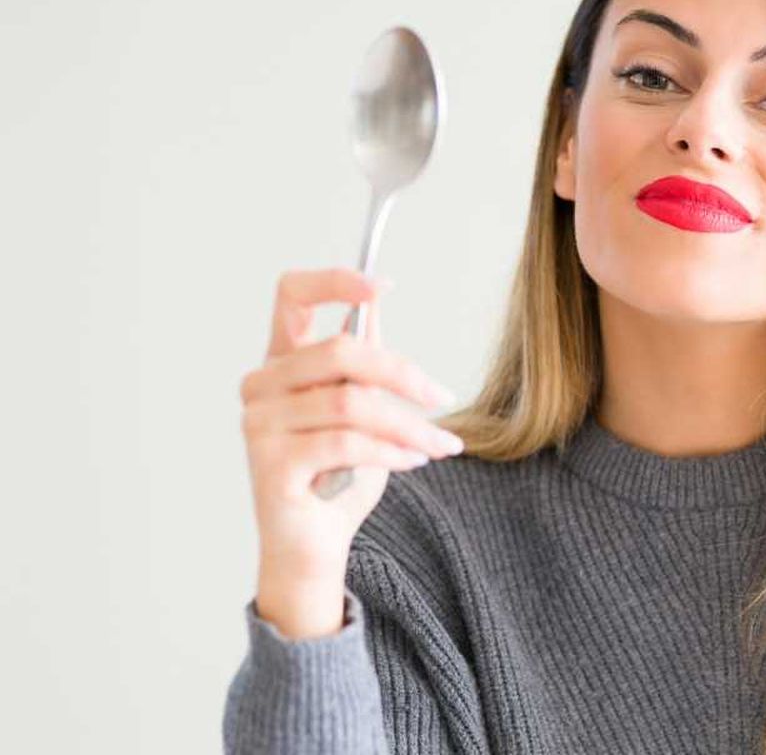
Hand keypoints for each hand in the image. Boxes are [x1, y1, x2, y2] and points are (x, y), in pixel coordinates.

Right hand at [239, 268, 461, 634]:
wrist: (314, 548)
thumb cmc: (338, 476)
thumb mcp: (359, 410)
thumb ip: (360, 363)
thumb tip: (375, 303)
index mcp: (281, 362)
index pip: (290, 295)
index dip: (335, 281)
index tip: (383, 285)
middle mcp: (260, 386)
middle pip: (340, 349)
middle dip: (404, 373)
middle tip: (443, 397)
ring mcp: (258, 424)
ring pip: (351, 402)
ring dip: (409, 423)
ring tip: (441, 444)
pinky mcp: (270, 464)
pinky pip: (345, 443)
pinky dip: (392, 450)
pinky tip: (415, 460)